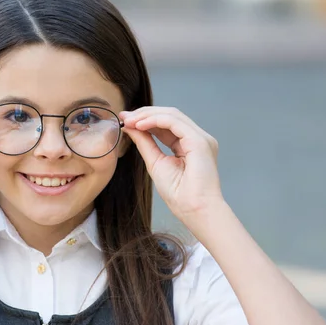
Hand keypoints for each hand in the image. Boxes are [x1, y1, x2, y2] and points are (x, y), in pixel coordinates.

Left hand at [120, 107, 223, 224]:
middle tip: (125, 116)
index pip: (166, 124)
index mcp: (189, 144)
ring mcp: (201, 138)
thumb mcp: (155, 162)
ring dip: (147, 115)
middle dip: (145, 114)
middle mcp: (197, 138)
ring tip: (130, 120)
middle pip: (169, 115)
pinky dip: (155, 120)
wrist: (194, 210)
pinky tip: (140, 125)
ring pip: (172, 115)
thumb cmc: (179, 194)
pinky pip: (174, 122)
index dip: (145, 119)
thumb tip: (130, 126)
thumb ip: (144, 143)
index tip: (125, 119)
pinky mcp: (199, 141)